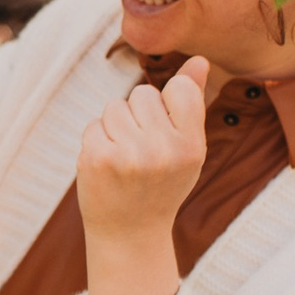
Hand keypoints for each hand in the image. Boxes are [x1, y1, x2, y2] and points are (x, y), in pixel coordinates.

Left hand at [77, 56, 209, 294]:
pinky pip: (95, 124)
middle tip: (143, 152)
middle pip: (143, 94)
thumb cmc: (162, 185)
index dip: (168, 103)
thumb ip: (192, 103)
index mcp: (191, 146)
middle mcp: (161, 149)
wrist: (129, 234)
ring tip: (125, 158)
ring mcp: (127, 154)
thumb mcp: (187, 149)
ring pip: (115, 106)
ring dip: (116, 127)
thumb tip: (199, 60)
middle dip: (140, 116)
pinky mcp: (96, 158)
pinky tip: (107, 165)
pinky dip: (98, 140)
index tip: (165, 129)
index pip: (179, 88)